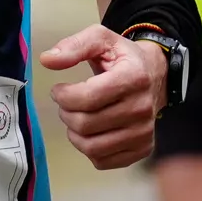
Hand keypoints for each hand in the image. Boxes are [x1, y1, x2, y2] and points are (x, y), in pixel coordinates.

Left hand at [38, 25, 161, 169]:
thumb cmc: (122, 58)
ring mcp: (144, 132)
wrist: (155, 76)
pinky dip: (88, 149)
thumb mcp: (100, 39)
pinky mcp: (142, 149)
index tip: (58, 90)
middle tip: (67, 104)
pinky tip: (90, 132)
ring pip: (92, 147)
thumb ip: (73, 46)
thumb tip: (46, 60)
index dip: (63, 96)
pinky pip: (102, 161)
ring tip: (76, 117)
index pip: (87, 98)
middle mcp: (142, 108)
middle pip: (86, 124)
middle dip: (66, 113)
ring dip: (74, 133)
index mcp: (133, 77)